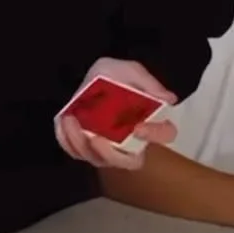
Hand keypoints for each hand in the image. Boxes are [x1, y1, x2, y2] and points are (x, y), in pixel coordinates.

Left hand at [55, 57, 177, 170]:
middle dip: (112, 155)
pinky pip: (75, 151)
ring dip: (83, 145)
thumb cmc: (115, 75)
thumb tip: (168, 99)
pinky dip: (68, 141)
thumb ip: (147, 83)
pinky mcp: (84, 145)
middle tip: (97, 138)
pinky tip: (65, 122)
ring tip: (72, 122)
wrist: (91, 76)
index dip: (155, 134)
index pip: (163, 135)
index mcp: (148, 121)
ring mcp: (106, 146)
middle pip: (128, 161)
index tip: (139, 126)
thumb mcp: (130, 71)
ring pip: (98, 159)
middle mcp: (129, 141)